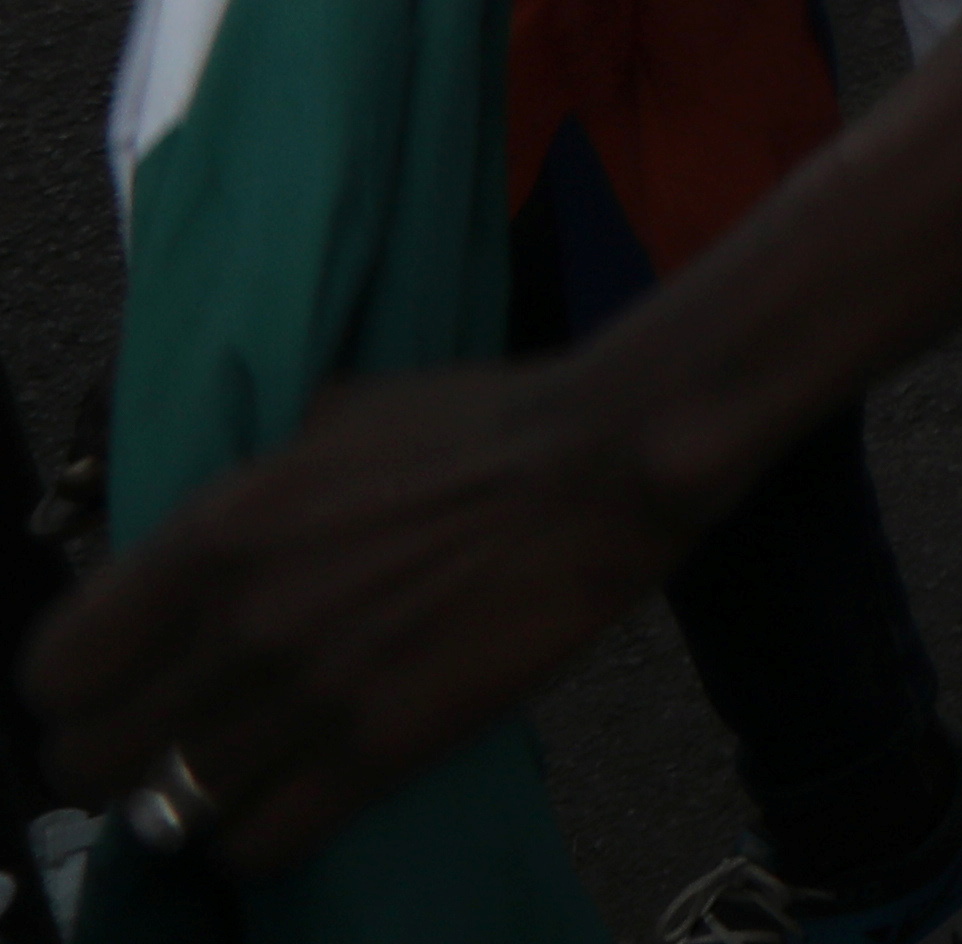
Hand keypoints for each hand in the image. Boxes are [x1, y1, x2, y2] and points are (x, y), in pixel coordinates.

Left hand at [26, 359, 688, 878]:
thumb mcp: (333, 420)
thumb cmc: (479, 423)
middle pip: (94, 760)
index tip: (110, 692)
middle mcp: (236, 625)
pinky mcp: (380, 748)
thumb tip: (219, 527)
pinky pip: (263, 842)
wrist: (602, 463)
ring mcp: (308, 694)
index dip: (73, 693)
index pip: (58, 669)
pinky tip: (285, 808)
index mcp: (211, 534)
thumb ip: (255, 490)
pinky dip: (258, 838)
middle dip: (116, 763)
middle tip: (161, 749)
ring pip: (170, 812)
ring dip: (187, 806)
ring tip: (224, 787)